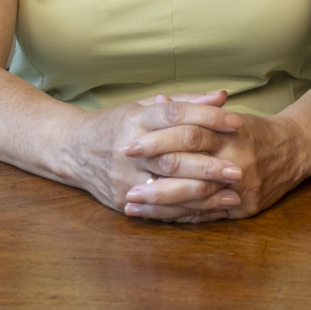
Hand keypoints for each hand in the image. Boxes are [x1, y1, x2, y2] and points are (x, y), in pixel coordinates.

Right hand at [69, 92, 244, 221]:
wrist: (71, 150)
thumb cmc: (115, 125)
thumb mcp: (144, 107)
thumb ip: (185, 102)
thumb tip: (223, 97)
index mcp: (135, 119)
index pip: (175, 115)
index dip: (207, 117)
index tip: (235, 122)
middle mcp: (128, 148)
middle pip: (173, 157)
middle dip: (209, 165)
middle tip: (239, 170)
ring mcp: (124, 177)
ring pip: (169, 189)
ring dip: (204, 195)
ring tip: (232, 196)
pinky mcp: (123, 200)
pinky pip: (161, 210)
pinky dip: (190, 212)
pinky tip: (213, 211)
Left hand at [122, 109, 310, 219]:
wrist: (297, 149)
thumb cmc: (255, 130)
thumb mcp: (225, 115)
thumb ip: (191, 110)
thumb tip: (157, 102)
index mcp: (229, 134)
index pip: (188, 134)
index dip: (157, 141)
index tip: (129, 146)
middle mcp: (237, 162)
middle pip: (188, 171)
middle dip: (153, 181)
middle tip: (124, 186)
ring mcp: (242, 189)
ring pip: (195, 200)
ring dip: (160, 206)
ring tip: (131, 207)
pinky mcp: (246, 209)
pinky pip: (208, 216)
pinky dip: (181, 217)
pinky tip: (157, 218)